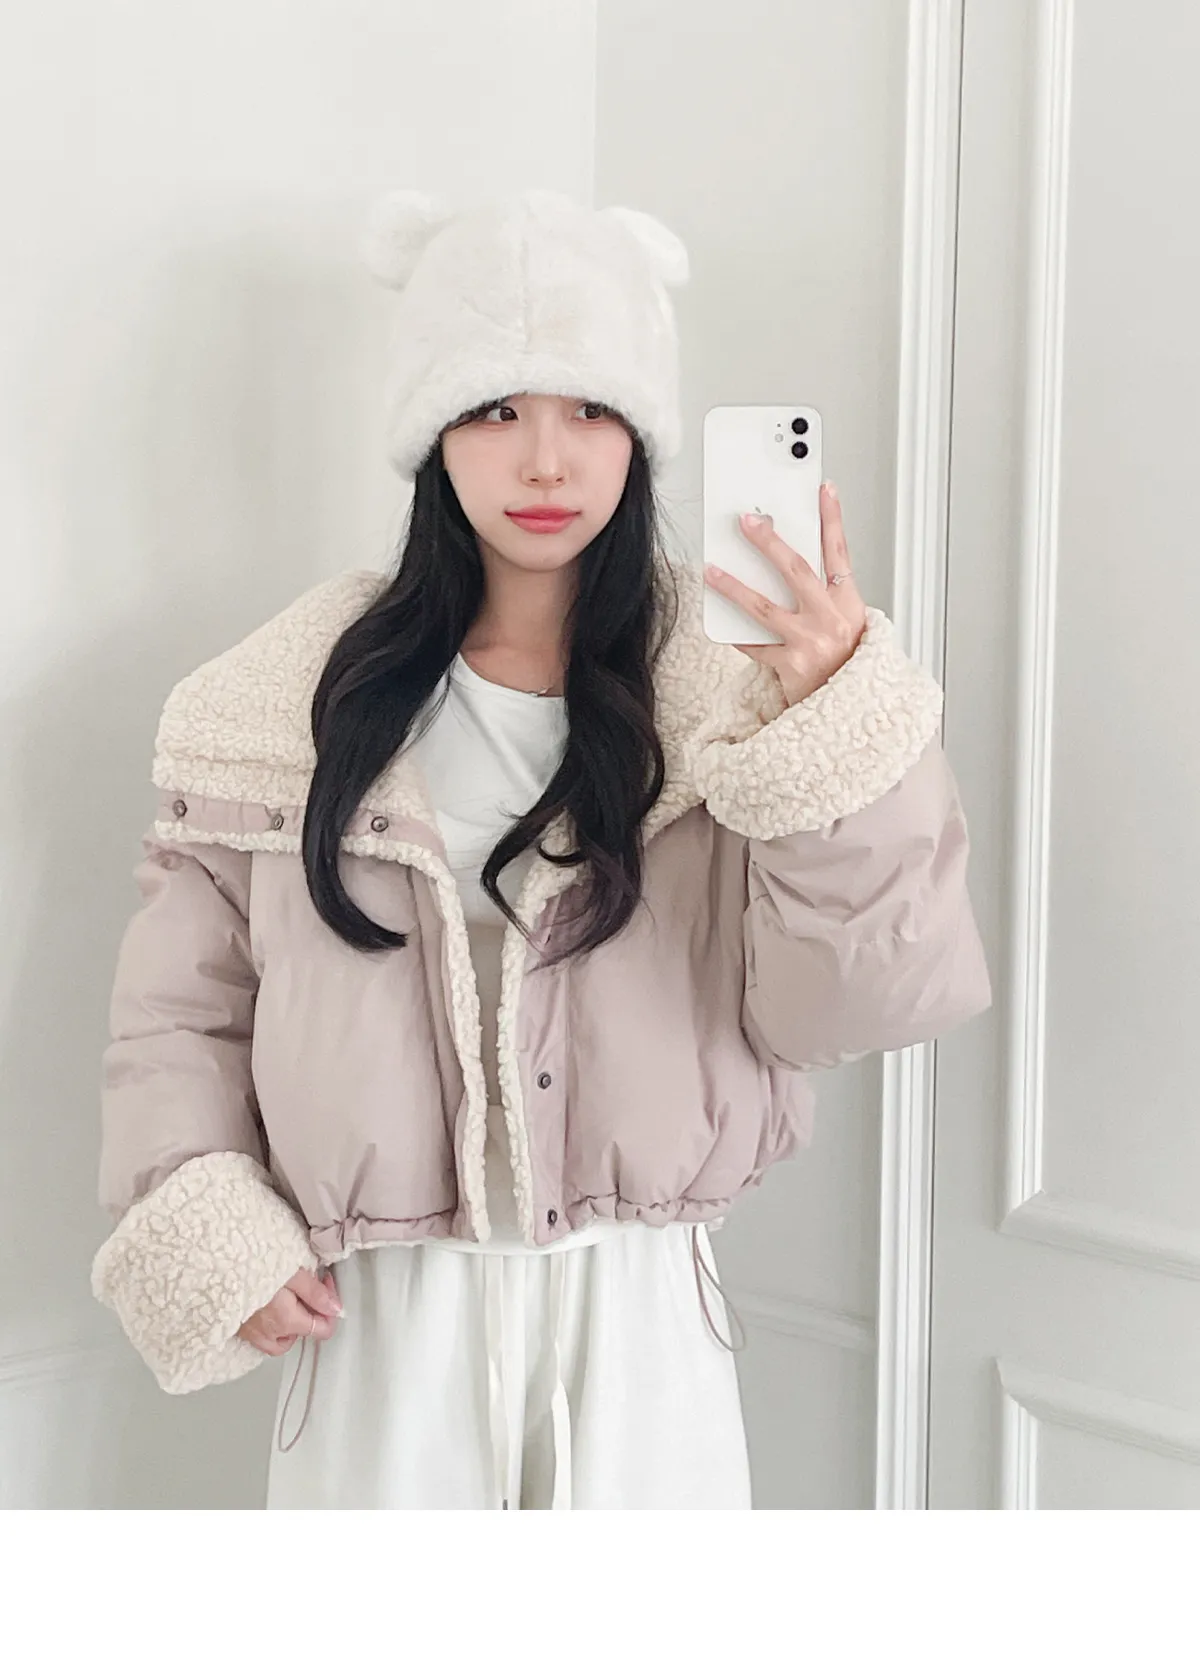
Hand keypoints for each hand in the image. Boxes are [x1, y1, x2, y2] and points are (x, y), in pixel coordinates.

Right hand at [237, 1265, 343, 1355]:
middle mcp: (269, 1333)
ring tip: (287, 1298)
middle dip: (309, 1314)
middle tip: (307, 1286)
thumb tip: (335, 1308)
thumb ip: (315, 1292)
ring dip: (289, 1323)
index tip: (325, 1284)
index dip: (331, 1307)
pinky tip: (267, 1305)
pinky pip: (260, 1337)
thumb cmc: (251, 1266)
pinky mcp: (236, 1328)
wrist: (211, 1267)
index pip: (321, 1329)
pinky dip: (269, 1326)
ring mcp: (251, 1334)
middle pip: (300, 1335)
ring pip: (280, 1340)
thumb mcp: (292, 1272)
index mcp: (286, 1320)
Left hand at [703, 480, 867, 705]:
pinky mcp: (790, 666)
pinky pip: (755, 645)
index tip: (823, 490)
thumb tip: (788, 565)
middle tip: (748, 521)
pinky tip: (721, 622)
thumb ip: (826, 597)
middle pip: (796, 570)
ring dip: (734, 586)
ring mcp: (809, 643)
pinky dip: (738, 634)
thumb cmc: (849, 667)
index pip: (840, 552)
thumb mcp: (849, 625)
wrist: (852, 714)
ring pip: (764, 607)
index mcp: (850, 605)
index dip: (832, 519)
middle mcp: (831, 620)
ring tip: (712, 570)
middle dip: (769, 542)